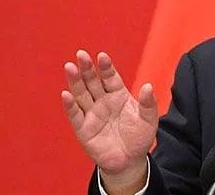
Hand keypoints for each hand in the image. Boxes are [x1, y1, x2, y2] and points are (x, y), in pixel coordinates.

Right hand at [62, 50, 157, 190]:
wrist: (129, 160)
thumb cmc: (139, 137)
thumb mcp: (148, 120)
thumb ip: (148, 103)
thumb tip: (148, 86)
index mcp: (118, 95)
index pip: (110, 77)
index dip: (106, 67)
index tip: (102, 56)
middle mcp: (103, 101)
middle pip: (92, 82)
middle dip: (87, 68)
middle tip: (81, 54)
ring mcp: (92, 114)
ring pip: (81, 94)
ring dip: (75, 81)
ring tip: (70, 67)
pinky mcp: (83, 129)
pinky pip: (75, 115)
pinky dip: (70, 105)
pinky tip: (66, 94)